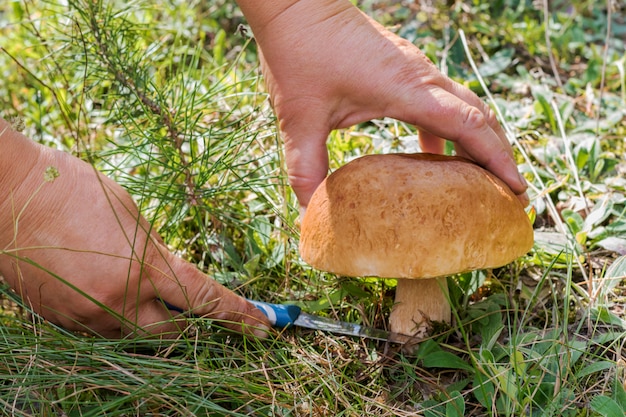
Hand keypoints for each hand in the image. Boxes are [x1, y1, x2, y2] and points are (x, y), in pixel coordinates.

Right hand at [0, 119, 269, 338]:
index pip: (206, 300)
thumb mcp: (131, 213)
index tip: (263, 327)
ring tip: (137, 285)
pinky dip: (118, 317)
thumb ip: (157, 251)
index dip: (239, 316)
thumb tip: (173, 275)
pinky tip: (106, 285)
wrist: (6, 195)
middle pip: (175, 332)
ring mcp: (87, 316)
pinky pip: (104, 331)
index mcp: (143, 266)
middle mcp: (119, 301)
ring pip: (137, 336)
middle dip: (188, 320)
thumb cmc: (73, 188)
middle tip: (188, 301)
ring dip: (150, 319)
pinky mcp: (63, 321)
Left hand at [237, 0, 528, 210]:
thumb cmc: (300, 53)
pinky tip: (433, 154)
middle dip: (499, 154)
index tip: (517, 189)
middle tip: (509, 193)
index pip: (471, 126)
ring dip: (477, 140)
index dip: (498, 159)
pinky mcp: (401, 68)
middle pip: (479, 116)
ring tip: (482, 178)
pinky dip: (447, 130)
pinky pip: (438, 102)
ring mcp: (414, 70)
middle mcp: (421, 77)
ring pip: (462, 107)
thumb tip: (308, 215)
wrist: (295, 6)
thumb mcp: (300, 119)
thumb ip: (306, 169)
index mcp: (408, 89)